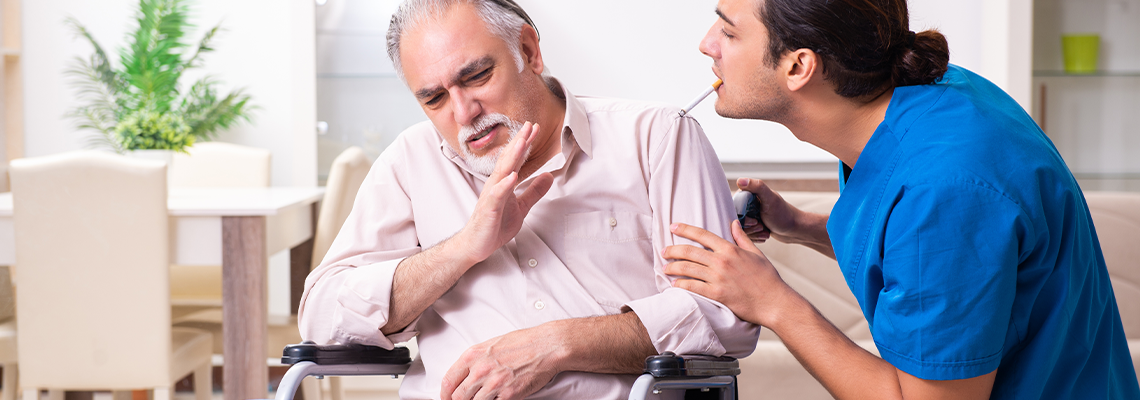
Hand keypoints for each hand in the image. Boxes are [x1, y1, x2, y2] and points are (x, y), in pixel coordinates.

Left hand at [440, 327, 561, 399]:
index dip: (445, 394)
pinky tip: (499, 398)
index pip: (448, 381)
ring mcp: (494, 384)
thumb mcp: (491, 345)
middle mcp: (481, 370)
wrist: (546, 346)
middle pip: (458, 397)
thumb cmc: (522, 343)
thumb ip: (475, 360)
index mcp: (473, 355)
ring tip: (486, 398)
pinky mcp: (509, 395)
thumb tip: (465, 375)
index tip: (447, 398)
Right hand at [458, 122, 553, 265]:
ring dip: (512, 156)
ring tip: (522, 142)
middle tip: (529, 125)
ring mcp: (491, 196)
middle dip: (519, 142)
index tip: (535, 128)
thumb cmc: (495, 225)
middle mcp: (496, 185)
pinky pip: (497, 195)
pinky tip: (512, 176)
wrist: (476, 244)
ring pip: (502, 172)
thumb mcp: (521, 206)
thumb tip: (549, 176)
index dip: (525, 143)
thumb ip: (534, 191)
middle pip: (508, 159)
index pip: (515, 159)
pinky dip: (504, 185)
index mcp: (503, 183)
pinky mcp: (489, 209)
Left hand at [662, 220, 792, 326]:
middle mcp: (721, 261)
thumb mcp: (756, 253)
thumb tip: (733, 223)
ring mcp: (718, 278)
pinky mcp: (716, 294)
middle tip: (664, 251)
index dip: (684, 229)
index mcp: (730, 249)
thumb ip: (741, 238)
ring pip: (687, 269)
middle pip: (689, 252)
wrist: (774, 302)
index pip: (702, 235)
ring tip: (665, 267)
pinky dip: (681, 284)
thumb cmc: (767, 278)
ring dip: (672, 267)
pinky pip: (692, 287)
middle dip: (672, 250)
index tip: (672, 226)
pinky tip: (674, 284)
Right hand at [735, 178, 799, 242]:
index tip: (754, 221)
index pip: (733, 208)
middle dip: (749, 228)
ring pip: (740, 229)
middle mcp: (747, 204)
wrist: (794, 229)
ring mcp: (750, 216)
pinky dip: (755, 237)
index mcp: (748, 195)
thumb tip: (740, 180)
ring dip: (753, 233)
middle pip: (736, 220)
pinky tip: (764, 234)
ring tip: (764, 230)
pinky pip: (746, 235)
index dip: (742, 218)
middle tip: (761, 225)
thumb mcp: (770, 199)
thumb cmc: (784, 214)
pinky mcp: (752, 226)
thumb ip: (756, 187)